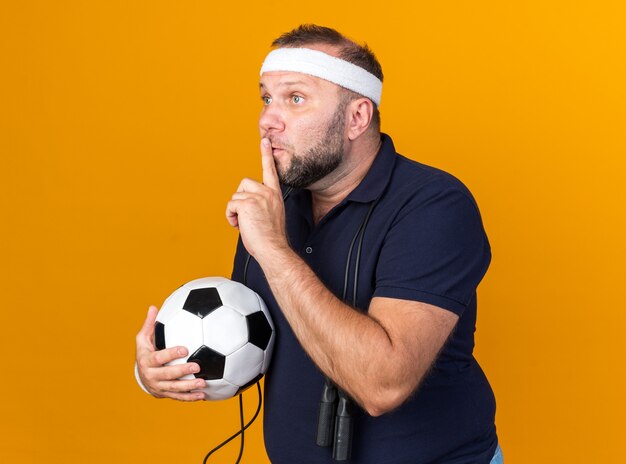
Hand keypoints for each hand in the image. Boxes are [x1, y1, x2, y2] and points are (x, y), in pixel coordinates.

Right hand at [135, 305, 205, 400]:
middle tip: (197, 366)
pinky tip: (202, 395)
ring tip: (203, 383)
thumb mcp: (143, 339)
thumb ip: (150, 324)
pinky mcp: (165, 394)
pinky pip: (178, 397)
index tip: (185, 349)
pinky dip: (190, 397)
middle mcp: (151, 376)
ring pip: (174, 388)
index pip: (159, 358)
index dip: (171, 354)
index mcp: (146, 361)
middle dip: (182, 371)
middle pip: (168, 375)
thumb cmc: (145, 352)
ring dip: (189, 387)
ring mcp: (158, 387)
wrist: (140, 376)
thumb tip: (153, 306)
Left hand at [226, 138, 288, 262]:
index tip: (265, 141)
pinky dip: (231, 217)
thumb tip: (247, 205)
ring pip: (235, 196)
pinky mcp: (247, 203)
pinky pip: (230, 205)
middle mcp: (267, 193)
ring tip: (246, 223)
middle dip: (241, 198)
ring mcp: (258, 197)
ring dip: (235, 211)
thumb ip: (262, 204)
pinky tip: (240, 225)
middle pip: (244, 183)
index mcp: (274, 194)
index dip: (266, 155)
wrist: (273, 248)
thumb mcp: (271, 215)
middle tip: (248, 216)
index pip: (270, 170)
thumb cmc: (271, 237)